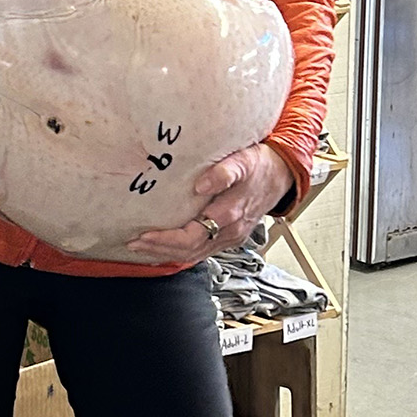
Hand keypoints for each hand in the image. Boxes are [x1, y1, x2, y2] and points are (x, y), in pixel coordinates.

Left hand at [127, 143, 292, 263]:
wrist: (282, 174)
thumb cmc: (260, 165)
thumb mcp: (243, 161)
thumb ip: (223, 172)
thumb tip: (201, 185)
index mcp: (230, 216)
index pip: (191, 237)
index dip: (165, 239)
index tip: (143, 234)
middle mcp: (230, 232)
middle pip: (189, 251)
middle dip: (159, 249)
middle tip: (133, 244)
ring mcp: (231, 238)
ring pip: (195, 255)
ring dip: (167, 254)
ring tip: (143, 248)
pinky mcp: (230, 237)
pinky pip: (202, 252)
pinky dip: (181, 253)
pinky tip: (166, 250)